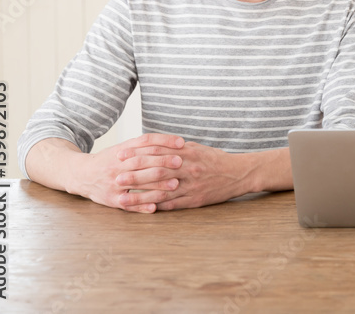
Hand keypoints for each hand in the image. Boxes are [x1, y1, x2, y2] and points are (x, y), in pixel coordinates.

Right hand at [72, 133, 184, 213]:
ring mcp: (114, 184)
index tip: (182, 143)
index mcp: (123, 151)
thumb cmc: (110, 160)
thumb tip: (177, 142)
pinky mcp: (111, 200)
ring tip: (175, 184)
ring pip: (137, 183)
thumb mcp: (124, 148)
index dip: (164, 141)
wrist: (81, 174)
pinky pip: (127, 204)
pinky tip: (155, 207)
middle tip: (181, 162)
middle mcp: (118, 166)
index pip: (145, 142)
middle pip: (143, 162)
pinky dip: (141, 206)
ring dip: (157, 184)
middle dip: (163, 162)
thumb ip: (145, 145)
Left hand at [116, 141, 256, 210]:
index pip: (157, 151)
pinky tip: (143, 210)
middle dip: (134, 174)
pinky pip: (173, 204)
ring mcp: (190, 185)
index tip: (121, 155)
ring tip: (123, 198)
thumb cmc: (216, 160)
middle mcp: (187, 168)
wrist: (239, 173)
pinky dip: (156, 207)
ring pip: (161, 191)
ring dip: (140, 195)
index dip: (137, 153)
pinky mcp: (194, 199)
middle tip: (116, 177)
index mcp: (187, 153)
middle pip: (155, 171)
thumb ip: (177, 148)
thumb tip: (156, 145)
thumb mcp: (197, 148)